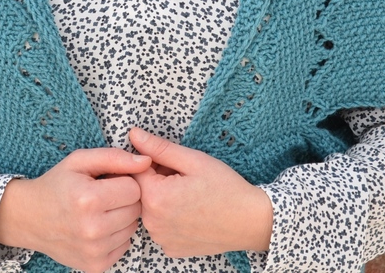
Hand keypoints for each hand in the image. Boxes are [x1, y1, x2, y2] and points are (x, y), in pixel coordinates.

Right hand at [0, 148, 151, 272]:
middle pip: (136, 209)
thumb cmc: (57, 185)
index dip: (124, 181)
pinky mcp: (96, 265)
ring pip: (133, 227)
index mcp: (88, 199)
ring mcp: (94, 251)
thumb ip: (115, 157)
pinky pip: (125, 245)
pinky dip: (116, 235)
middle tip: (103, 195)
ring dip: (121, 217)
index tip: (108, 181)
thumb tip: (146, 161)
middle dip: (125, 199)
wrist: (29, 218)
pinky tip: (98, 227)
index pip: (135, 189)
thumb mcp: (80, 161)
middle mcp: (92, 229)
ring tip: (100, 211)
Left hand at [129, 127, 272, 257]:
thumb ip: (159, 148)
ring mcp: (161, 238)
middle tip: (186, 179)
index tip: (175, 164)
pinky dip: (170, 217)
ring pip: (150, 208)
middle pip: (142, 190)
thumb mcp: (193, 160)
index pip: (136, 170)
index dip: (154, 162)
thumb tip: (133, 135)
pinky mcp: (170, 249)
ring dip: (162, 198)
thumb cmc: (226, 188)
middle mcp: (152, 223)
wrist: (251, 221)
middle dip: (157, 180)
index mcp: (155, 198)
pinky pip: (161, 226)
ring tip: (190, 195)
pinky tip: (191, 212)